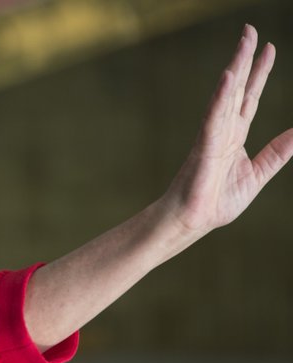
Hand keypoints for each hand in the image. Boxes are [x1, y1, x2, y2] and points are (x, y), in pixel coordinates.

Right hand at [162, 24, 292, 235]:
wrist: (194, 220)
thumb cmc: (218, 201)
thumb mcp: (259, 173)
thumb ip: (278, 152)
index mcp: (236, 136)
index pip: (251, 97)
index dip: (260, 73)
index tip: (269, 49)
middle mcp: (224, 130)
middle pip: (238, 88)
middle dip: (246, 59)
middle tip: (250, 31)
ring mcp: (213, 135)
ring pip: (226, 95)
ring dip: (236, 68)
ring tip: (244, 44)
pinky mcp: (205, 145)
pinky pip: (213, 116)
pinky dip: (221, 96)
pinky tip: (229, 77)